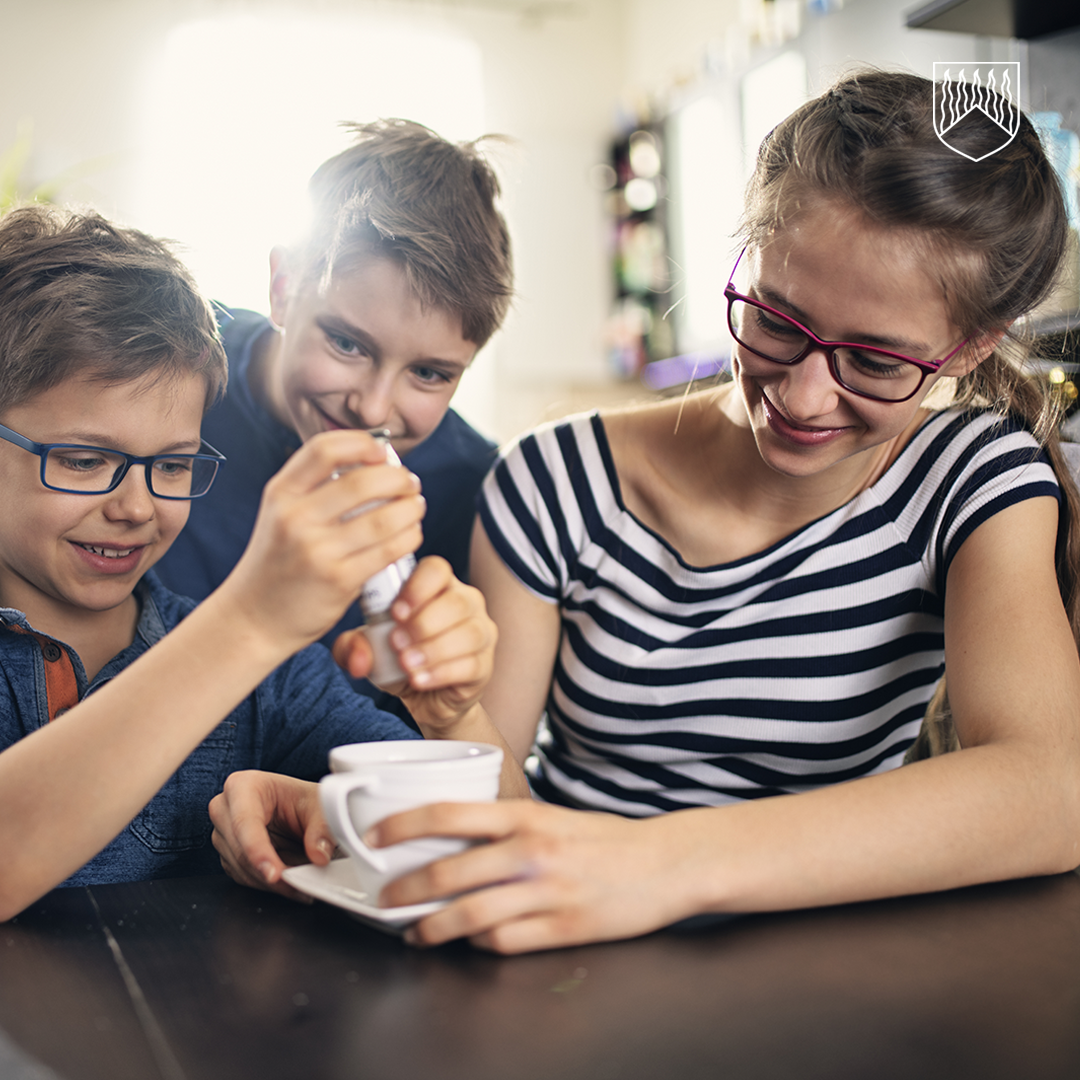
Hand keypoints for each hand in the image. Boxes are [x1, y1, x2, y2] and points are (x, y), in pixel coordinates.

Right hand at [209, 771, 337, 900]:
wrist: (295, 805)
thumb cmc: (300, 798)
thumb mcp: (320, 804)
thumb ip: (322, 828)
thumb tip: (319, 854)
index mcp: (243, 786)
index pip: (245, 823)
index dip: (259, 851)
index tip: (275, 874)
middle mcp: (225, 808)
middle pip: (241, 851)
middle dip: (272, 873)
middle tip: (300, 884)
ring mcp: (223, 833)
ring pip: (242, 869)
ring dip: (272, 882)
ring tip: (301, 881)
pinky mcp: (227, 854)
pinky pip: (244, 878)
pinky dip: (267, 884)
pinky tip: (288, 880)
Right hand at [219, 430, 424, 656]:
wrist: (254, 617)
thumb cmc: (279, 561)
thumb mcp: (281, 514)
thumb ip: (316, 488)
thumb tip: (373, 460)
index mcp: (281, 493)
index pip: (325, 449)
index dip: (362, 443)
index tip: (383, 451)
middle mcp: (295, 518)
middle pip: (363, 481)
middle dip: (398, 478)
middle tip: (410, 483)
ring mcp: (317, 550)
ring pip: (383, 517)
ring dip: (411, 509)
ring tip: (416, 507)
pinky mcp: (338, 579)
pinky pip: (388, 550)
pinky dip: (409, 537)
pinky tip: (411, 534)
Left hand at [332, 556, 496, 732]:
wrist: (424, 697)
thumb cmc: (399, 659)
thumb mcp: (369, 649)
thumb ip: (353, 647)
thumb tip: (357, 656)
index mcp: (437, 587)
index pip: (437, 569)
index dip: (418, 587)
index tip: (396, 612)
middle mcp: (466, 603)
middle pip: (456, 601)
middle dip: (423, 624)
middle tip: (396, 643)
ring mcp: (481, 633)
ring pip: (469, 633)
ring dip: (434, 649)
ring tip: (407, 664)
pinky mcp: (485, 665)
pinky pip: (471, 664)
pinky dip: (442, 673)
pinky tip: (420, 679)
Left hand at [364, 800, 695, 953]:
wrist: (665, 863)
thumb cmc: (604, 839)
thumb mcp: (552, 817)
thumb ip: (506, 827)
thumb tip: (451, 842)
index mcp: (526, 816)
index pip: (450, 813)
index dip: (405, 824)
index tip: (376, 836)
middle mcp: (532, 851)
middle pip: (450, 871)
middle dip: (406, 888)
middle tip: (384, 898)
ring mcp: (548, 892)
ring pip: (470, 916)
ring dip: (432, 927)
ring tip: (415, 932)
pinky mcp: (563, 929)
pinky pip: (504, 942)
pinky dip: (479, 945)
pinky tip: (472, 942)